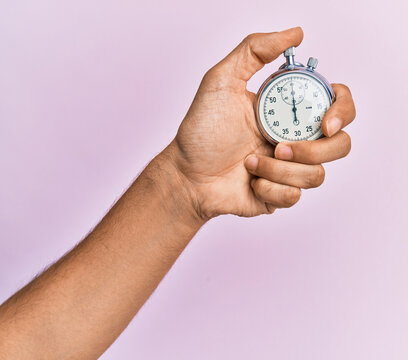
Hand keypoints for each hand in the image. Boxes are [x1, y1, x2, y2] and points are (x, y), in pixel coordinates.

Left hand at [167, 27, 355, 219]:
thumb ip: (254, 50)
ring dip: (279, 170)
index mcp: (288, 112)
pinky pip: (295, 197)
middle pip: (340, 145)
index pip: (336, 106)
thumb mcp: (221, 81)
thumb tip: (296, 34)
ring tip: (249, 164)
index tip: (325, 123)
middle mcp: (294, 140)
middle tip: (277, 147)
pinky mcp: (280, 195)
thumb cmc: (201, 130)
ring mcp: (289, 170)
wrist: (187, 175)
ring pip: (316, 175)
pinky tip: (250, 182)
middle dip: (312, 150)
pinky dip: (270, 188)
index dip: (342, 111)